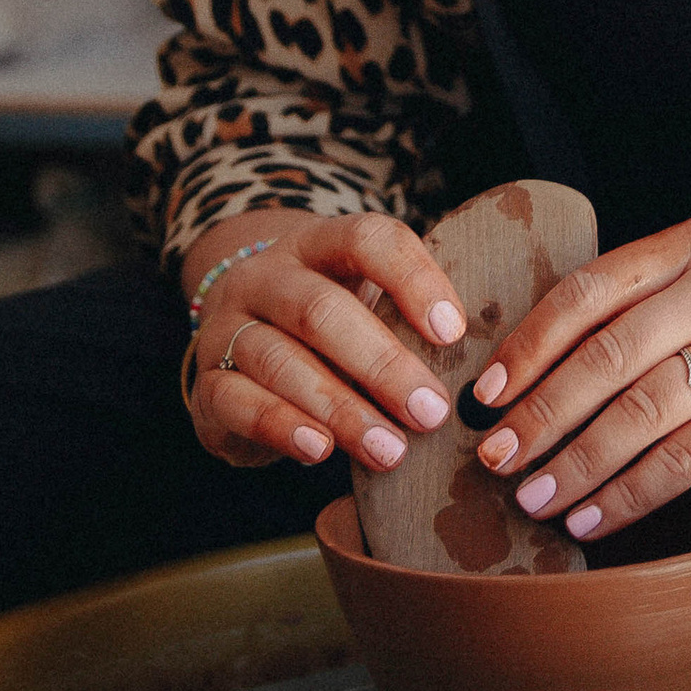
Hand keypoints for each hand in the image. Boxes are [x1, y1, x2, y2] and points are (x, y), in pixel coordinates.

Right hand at [183, 211, 470, 473]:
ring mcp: (228, 327)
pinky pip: (238, 401)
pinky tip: (321, 452)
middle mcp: (266, 277)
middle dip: (383, 364)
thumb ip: (408, 324)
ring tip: (391, 450)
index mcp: (317, 245)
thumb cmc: (328, 333)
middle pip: (321, 309)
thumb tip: (483, 374)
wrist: (240, 353)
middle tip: (431, 412)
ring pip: (279, 359)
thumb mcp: (365, 308)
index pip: (366, 239)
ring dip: (342, 408)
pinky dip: (282, 426)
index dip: (412, 280)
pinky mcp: (207, 383)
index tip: (454, 333)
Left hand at [458, 212, 690, 541]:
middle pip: (606, 354)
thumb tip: (549, 369)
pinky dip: (632, 492)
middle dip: (539, 412)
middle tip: (495, 456)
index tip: (486, 391)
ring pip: (640, 411)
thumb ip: (661, 301)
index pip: (590, 288)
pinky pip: (686, 456)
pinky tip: (597, 516)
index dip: (529, 343)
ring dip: (576, 462)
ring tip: (535, 498)